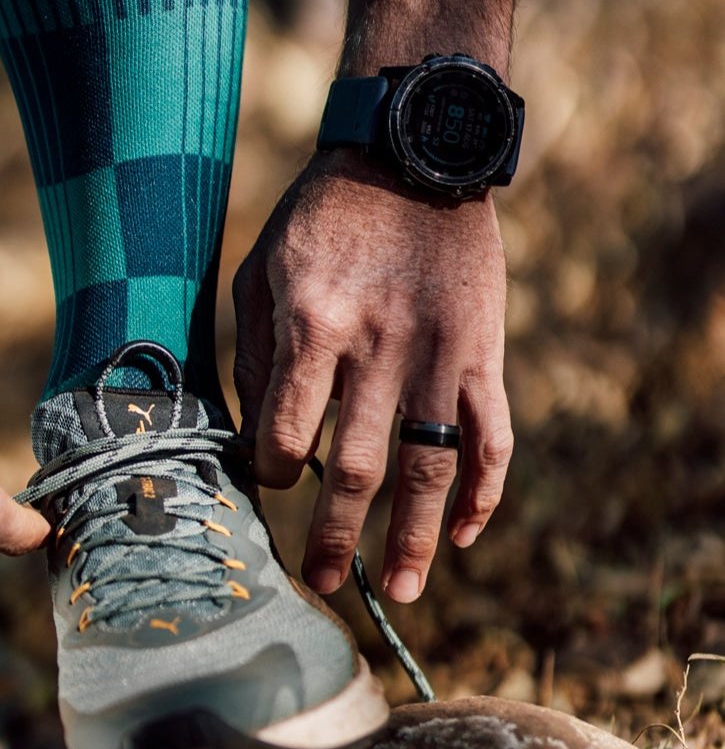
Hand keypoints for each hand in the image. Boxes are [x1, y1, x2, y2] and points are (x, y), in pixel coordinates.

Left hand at [232, 150, 512, 602]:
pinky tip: (468, 532)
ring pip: (430, 469)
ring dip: (418, 541)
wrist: (411, 156)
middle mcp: (376, 348)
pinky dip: (486, 491)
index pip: (285, 431)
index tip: (270, 478)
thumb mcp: (262, 268)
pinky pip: (491, 436)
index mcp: (312, 324)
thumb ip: (257, 352)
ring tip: (405, 593)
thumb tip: (257, 434)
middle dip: (335, 536)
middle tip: (323, 582)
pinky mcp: (482, 352)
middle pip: (354, 468)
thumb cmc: (320, 217)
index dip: (271, 469)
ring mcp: (436, 354)